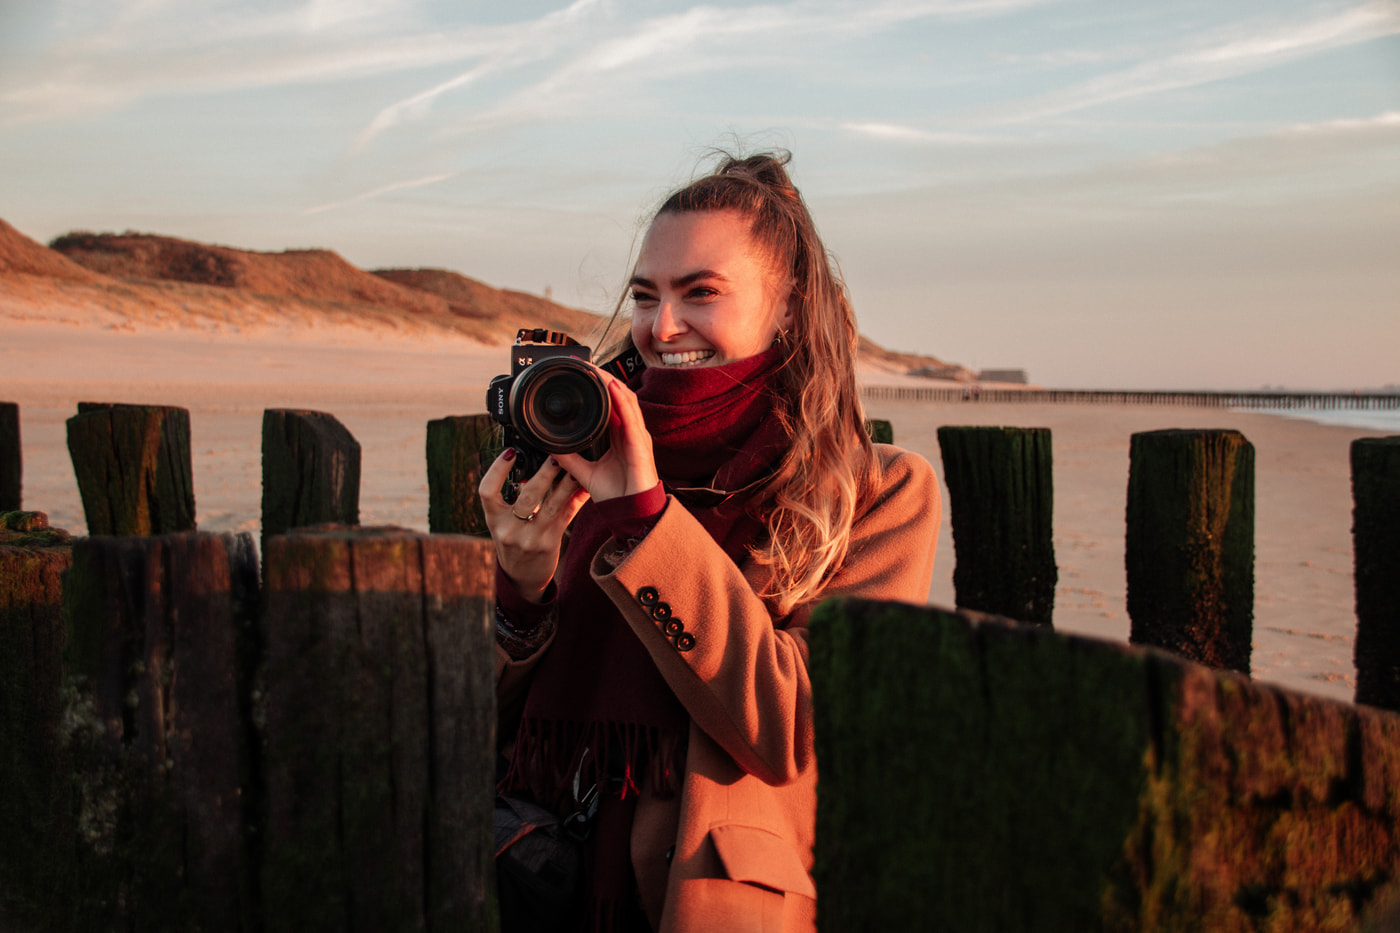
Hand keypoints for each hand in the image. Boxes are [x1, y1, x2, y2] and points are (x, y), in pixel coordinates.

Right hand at [479, 450, 590, 602]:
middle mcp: (509, 529)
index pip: (487, 491)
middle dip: (544, 474)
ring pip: (551, 505)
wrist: (522, 577)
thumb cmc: (513, 540)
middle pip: (528, 497)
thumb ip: (513, 496)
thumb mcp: (504, 521)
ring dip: (565, 484)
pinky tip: (583, 486)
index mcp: (493, 519)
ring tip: (574, 467)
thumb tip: (529, 461)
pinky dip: (575, 499)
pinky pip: (565, 516)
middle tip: (555, 455)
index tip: (510, 451)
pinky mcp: (549, 543)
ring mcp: (530, 538)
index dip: (496, 469)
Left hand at [553, 369, 659, 502]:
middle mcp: (630, 432)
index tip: (581, 374)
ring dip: (611, 382)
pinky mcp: (640, 444)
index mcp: (620, 436)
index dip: (599, 387)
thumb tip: (552, 448)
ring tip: (596, 369)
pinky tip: (612, 386)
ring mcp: (637, 436)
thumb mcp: (585, 473)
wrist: (631, 513)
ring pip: (626, 400)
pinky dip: (622, 400)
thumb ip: (570, 459)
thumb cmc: (617, 494)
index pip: (611, 403)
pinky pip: (632, 417)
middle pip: (619, 396)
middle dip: (604, 378)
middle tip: (584, 364)